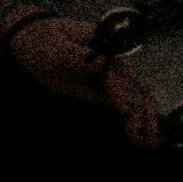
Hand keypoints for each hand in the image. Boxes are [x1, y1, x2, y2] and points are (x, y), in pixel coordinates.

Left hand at [7, 9, 161, 145]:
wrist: (34, 40)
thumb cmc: (43, 40)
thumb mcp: (53, 46)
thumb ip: (75, 55)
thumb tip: (100, 62)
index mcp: (101, 46)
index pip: (115, 72)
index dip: (121, 92)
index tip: (126, 112)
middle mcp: (111, 60)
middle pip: (134, 85)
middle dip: (141, 110)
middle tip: (143, 136)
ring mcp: (109, 74)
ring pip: (135, 95)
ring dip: (144, 116)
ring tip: (148, 141)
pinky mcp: (102, 87)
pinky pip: (122, 101)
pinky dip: (133, 117)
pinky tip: (138, 133)